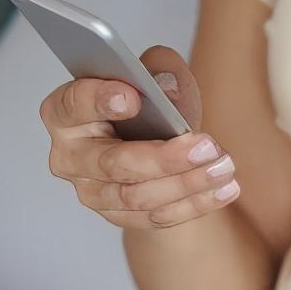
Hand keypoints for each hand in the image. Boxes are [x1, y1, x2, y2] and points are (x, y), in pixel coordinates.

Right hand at [39, 45, 239, 228]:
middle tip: (205, 146)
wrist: (150, 147)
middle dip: (165, 157)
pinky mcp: (119, 216)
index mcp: (66, 113)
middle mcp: (71, 157)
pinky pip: (156, 217)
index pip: (75, 105)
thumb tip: (167, 87)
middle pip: (114, 163)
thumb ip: (158, 72)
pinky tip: (224, 190)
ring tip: (223, 167)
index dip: (100, 100)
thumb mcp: (153, 79)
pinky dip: (195, 204)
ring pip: (138, 197)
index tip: (133, 97)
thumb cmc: (144, 109)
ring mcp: (93, 192)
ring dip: (187, 183)